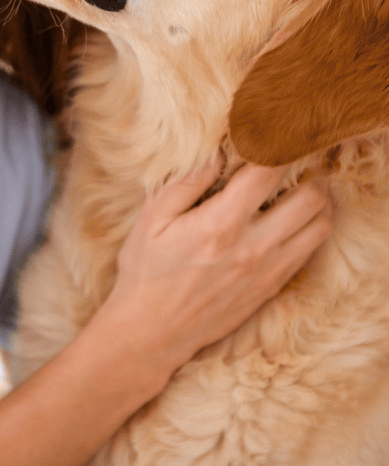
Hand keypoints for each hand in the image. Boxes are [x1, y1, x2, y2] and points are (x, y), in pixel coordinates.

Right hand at [101, 158, 332, 391]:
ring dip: (318, 200)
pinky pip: (309, 251)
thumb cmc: (146, 272)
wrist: (151, 334)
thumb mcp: (152, 219)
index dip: (276, 145)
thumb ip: (186, 184)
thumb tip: (217, 155)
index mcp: (220, 225)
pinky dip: (311, 227)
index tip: (271, 131)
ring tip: (302, 185)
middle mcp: (253, 248)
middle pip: (310, 199)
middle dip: (308, 170)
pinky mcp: (272, 288)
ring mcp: (267, 271)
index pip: (267, 172)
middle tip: (295, 158)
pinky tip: (293, 216)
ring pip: (320, 226)